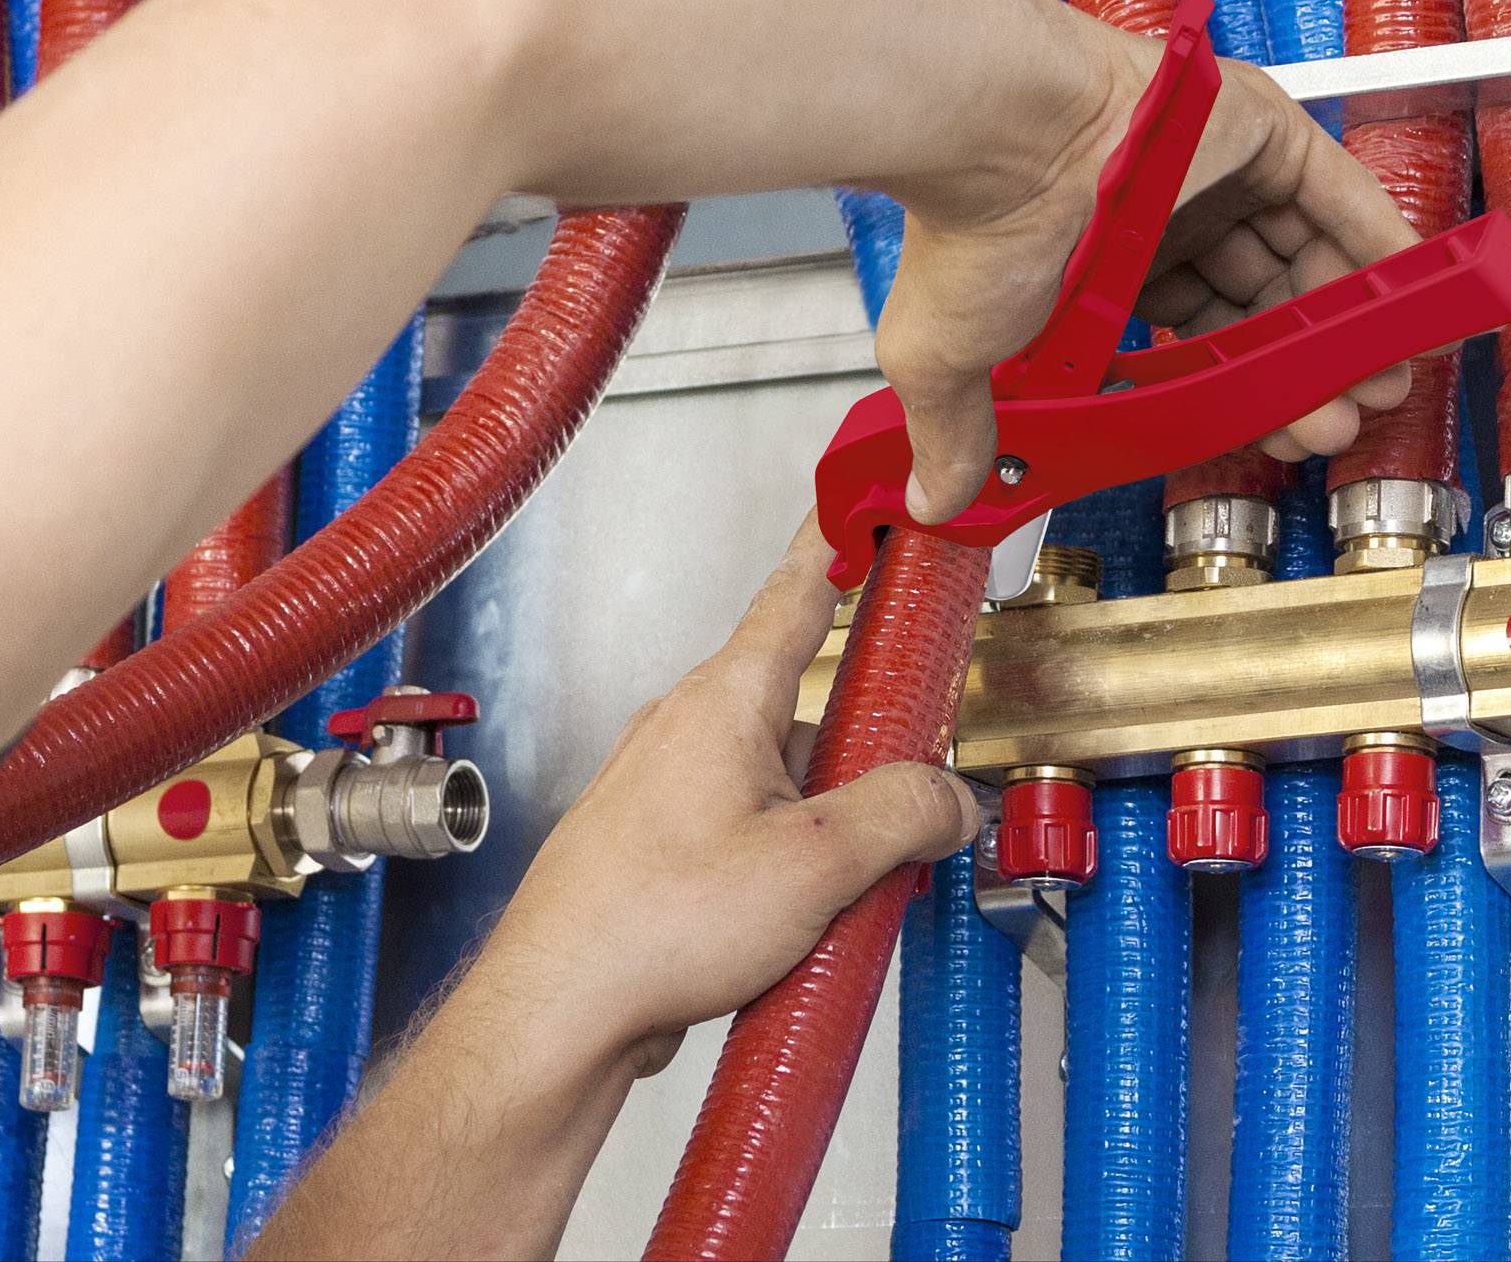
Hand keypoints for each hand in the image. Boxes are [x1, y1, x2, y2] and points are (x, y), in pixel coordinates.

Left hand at [471, 517, 979, 1078]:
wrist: (564, 1005)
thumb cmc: (650, 923)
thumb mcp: (815, 866)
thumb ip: (900, 816)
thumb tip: (947, 796)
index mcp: (723, 701)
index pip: (796, 593)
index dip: (839, 545)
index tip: (866, 506)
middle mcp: (689, 727)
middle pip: (809, 704)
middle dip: (869, 748)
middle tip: (916, 787)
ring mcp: (672, 784)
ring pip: (786, 778)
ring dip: (832, 824)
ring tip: (850, 889)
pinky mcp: (667, 843)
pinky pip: (754, 828)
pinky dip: (793, 862)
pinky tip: (809, 922)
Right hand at [877, 20, 1419, 523]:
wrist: (1001, 143)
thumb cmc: (976, 232)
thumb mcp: (953, 356)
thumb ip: (958, 432)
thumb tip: (935, 500)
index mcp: (1104, 261)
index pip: (1196, 335)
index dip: (1239, 387)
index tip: (1271, 431)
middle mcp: (1168, 211)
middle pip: (1264, 302)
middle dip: (1305, 368)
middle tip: (1337, 419)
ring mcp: (1220, 171)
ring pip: (1308, 255)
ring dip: (1349, 322)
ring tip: (1381, 380)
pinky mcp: (1266, 133)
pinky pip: (1343, 197)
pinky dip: (1381, 249)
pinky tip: (1403, 303)